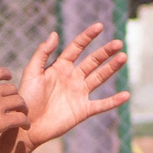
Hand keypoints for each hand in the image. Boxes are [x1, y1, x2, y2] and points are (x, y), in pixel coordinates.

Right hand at [0, 66, 29, 148]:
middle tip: (17, 102)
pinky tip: (26, 126)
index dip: (5, 74)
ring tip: (24, 113)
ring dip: (23, 108)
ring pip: (19, 102)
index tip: (9, 77)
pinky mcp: (2, 122)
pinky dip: (25, 122)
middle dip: (15, 95)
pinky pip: (20, 119)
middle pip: (11, 89)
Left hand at [15, 25, 130, 146]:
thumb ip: (42, 53)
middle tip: (118, 43)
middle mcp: (73, 78)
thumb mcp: (32, 72)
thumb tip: (55, 33)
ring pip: (100, 78)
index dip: (87, 36)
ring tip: (123, 57)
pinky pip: (101, 104)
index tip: (99, 26)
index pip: (77, 48)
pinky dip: (114, 101)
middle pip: (93, 61)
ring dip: (112, 68)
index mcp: (60, 67)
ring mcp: (79, 94)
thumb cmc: (26, 98)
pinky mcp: (83, 110)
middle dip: (105, 52)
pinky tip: (126, 95)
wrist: (26, 125)